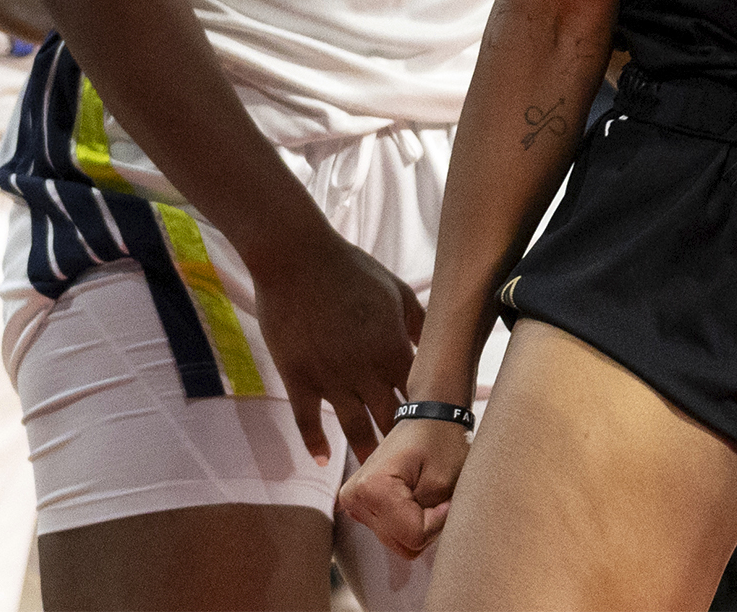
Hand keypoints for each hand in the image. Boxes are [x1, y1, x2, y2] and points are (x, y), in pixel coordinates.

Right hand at [249, 232, 424, 465]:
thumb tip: (439, 344)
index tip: (439, 436)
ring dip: (366, 451)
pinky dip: (315, 443)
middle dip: (402, 444)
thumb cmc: (350, 269)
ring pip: (354, 426)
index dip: (430, 414)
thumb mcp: (396, 291)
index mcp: (394, 347)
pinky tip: (323, 460)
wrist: (297, 259)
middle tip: (413, 469)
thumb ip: (418, 323)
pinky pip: (308, 420)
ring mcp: (331, 377)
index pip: (420, 393)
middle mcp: (366, 369)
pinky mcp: (299, 377)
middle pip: (390, 418)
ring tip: (374, 476)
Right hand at [338, 409, 474, 560]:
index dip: (439, 520)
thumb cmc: (441, 440)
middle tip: (438, 493)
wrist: (429, 415)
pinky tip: (415, 495)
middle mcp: (354, 498)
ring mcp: (354, 503)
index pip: (414, 536)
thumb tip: (423, 540)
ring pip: (399, 540)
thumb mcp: (446, 482)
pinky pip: (393, 531)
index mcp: (371, 488)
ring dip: (419, 522)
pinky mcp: (361, 505)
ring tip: (426, 491)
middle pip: (403, 543)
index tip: (446, 494)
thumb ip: (435, 519)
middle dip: (428, 523)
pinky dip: (410, 519)